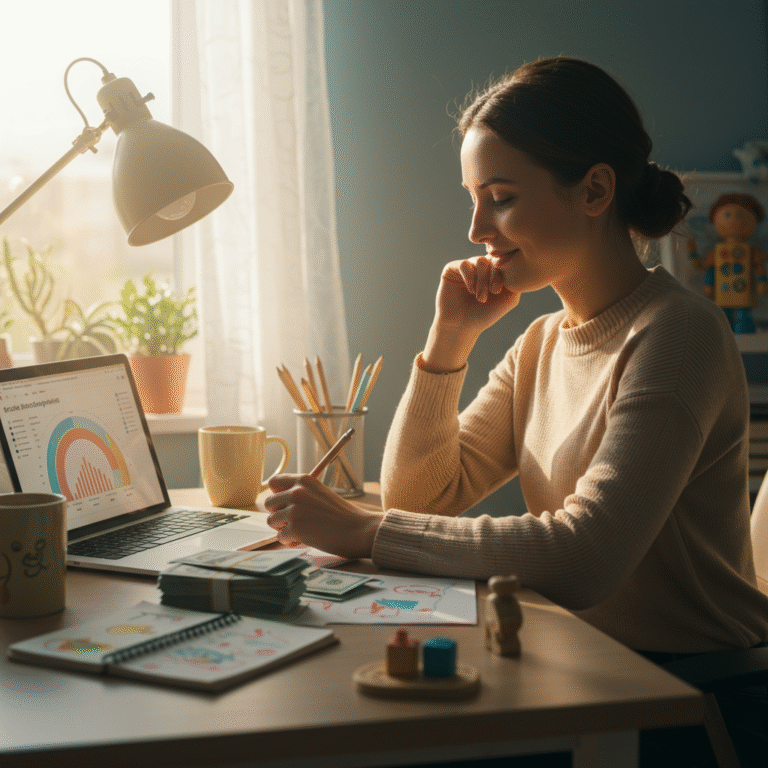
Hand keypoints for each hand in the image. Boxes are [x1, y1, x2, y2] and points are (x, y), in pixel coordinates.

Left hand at [264, 474, 383, 559]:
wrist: (359, 530)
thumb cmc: (342, 516)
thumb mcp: (321, 494)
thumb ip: (301, 494)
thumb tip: (278, 502)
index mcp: (304, 480)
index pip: (274, 482)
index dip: (277, 494)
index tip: (285, 503)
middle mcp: (297, 492)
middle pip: (269, 503)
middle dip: (279, 514)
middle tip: (296, 521)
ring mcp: (294, 510)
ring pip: (272, 521)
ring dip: (284, 529)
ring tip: (302, 531)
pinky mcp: (295, 528)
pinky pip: (280, 537)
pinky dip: (291, 541)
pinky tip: (306, 540)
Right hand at [420, 256, 519, 372]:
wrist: (461, 326)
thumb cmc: (485, 315)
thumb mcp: (509, 299)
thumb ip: (518, 282)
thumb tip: (520, 263)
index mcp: (495, 271)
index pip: (504, 260)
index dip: (504, 272)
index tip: (499, 291)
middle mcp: (481, 266)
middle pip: (493, 259)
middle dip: (494, 276)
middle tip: (493, 292)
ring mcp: (467, 266)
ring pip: (480, 261)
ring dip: (483, 280)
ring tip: (481, 297)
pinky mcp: (452, 269)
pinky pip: (464, 264)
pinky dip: (470, 277)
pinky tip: (470, 290)